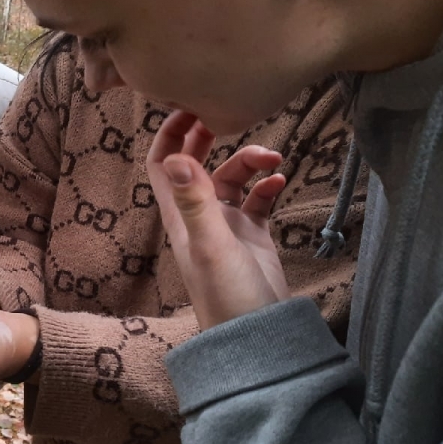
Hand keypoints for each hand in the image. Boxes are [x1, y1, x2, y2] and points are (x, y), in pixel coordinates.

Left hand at [146, 110, 290, 329]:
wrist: (256, 337)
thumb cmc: (226, 295)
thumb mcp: (211, 244)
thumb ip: (195, 201)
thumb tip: (178, 156)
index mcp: (180, 216)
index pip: (163, 165)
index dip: (170, 135)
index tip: (190, 106)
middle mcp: (199, 217)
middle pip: (198, 165)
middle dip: (210, 138)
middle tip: (229, 114)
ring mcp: (226, 226)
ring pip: (233, 179)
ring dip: (250, 163)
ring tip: (273, 159)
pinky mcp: (253, 236)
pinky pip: (257, 200)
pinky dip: (266, 186)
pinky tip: (280, 182)